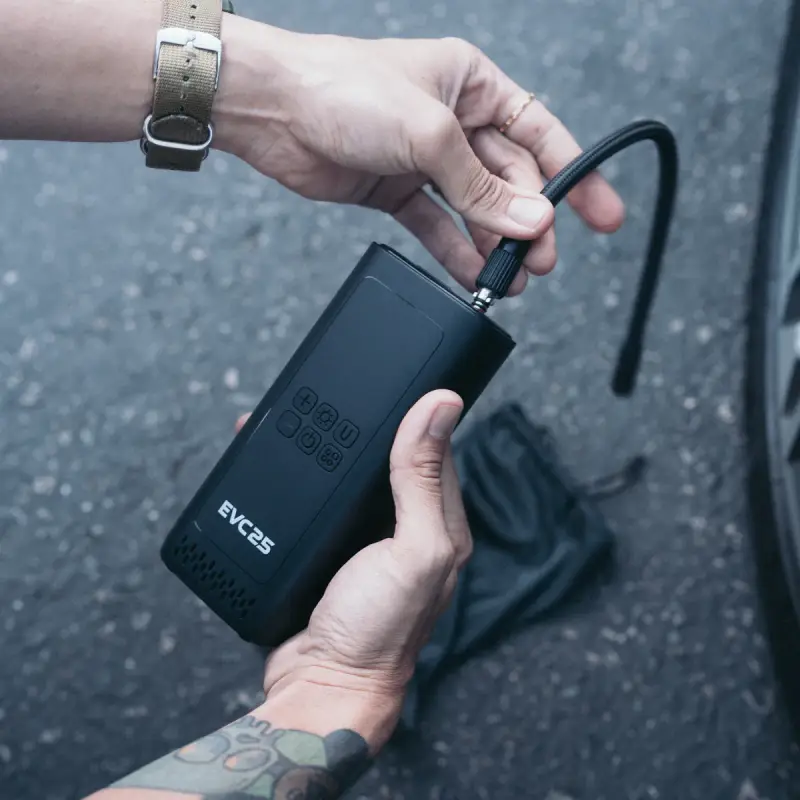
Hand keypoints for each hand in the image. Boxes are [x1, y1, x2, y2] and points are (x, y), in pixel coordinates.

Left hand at [216, 21, 624, 294]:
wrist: (274, 110)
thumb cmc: (343, 87)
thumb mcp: (428, 132)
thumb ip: (480, 185)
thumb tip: (529, 219)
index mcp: (472, 85)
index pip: (539, 134)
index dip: (574, 176)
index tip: (601, 214)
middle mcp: (453, 122)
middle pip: (509, 180)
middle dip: (528, 222)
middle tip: (541, 260)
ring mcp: (424, 159)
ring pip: (475, 209)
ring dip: (494, 245)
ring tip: (512, 279)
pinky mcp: (396, 190)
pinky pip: (437, 227)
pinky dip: (455, 252)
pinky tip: (473, 277)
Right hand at [235, 390, 468, 737]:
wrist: (320, 686)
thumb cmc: (378, 632)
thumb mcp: (413, 547)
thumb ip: (424, 478)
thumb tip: (441, 405)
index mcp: (440, 524)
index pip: (436, 450)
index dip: (418, 414)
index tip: (396, 380)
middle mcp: (406, 530)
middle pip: (390, 461)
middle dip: (366, 427)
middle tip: (341, 393)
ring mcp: (366, 542)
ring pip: (350, 479)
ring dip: (329, 449)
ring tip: (306, 418)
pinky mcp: (330, 552)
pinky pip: (319, 503)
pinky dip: (305, 480)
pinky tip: (287, 465)